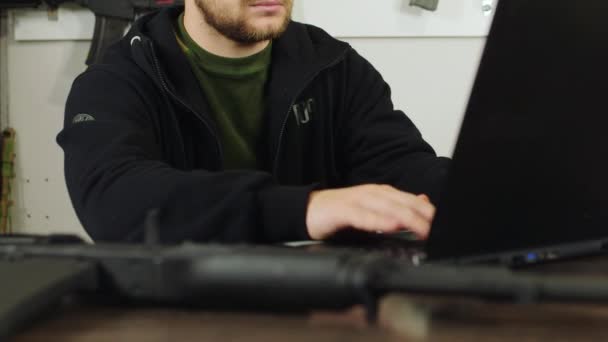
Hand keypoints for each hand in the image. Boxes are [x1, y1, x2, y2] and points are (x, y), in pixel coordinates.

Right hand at [305, 184, 435, 240]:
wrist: (308, 210)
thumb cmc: (341, 213)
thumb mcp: (373, 209)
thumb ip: (397, 206)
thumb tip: (424, 200)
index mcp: (381, 193)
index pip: (412, 201)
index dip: (430, 212)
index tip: (446, 224)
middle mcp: (372, 193)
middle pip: (403, 203)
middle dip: (424, 217)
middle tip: (440, 229)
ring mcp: (357, 200)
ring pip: (387, 208)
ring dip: (407, 219)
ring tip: (423, 228)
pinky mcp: (342, 211)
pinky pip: (363, 216)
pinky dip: (378, 221)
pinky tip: (390, 226)